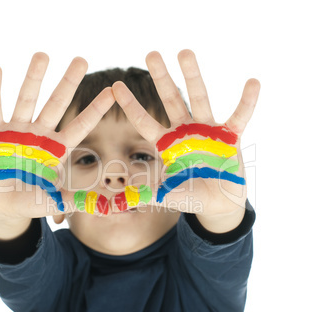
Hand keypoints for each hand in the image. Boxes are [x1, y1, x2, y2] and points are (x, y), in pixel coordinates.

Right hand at [0, 53, 114, 233]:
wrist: (0, 204)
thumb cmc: (29, 201)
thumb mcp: (52, 202)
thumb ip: (73, 200)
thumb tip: (101, 205)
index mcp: (57, 148)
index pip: (80, 125)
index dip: (96, 109)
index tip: (113, 91)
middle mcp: (39, 135)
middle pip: (57, 104)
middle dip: (68, 83)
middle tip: (82, 60)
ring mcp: (16, 131)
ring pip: (27, 99)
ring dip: (34, 78)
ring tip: (43, 55)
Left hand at [112, 50, 259, 229]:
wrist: (219, 202)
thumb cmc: (191, 196)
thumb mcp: (169, 195)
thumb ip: (150, 194)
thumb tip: (125, 200)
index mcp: (167, 144)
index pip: (145, 121)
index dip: (131, 105)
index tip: (115, 86)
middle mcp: (185, 132)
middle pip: (171, 100)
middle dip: (161, 78)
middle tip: (150, 53)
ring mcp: (208, 130)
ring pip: (200, 98)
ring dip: (192, 76)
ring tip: (184, 51)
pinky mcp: (230, 135)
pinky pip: (240, 116)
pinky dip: (247, 102)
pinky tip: (252, 82)